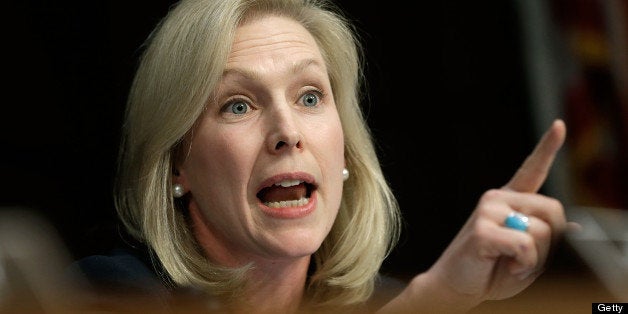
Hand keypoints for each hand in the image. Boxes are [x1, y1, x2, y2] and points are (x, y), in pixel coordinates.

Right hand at [424, 119, 567, 306]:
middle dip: (552, 241)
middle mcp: (498, 199)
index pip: (531, 169)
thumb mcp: (528, 255)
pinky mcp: (482, 229)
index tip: (559, 125)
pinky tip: (506, 265)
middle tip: (527, 258)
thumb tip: (575, 228)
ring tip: (511, 263)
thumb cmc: (490, 270)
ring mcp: (488, 211)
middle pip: (553, 210)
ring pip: (541, 231)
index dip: (547, 147)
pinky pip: (525, 245)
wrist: (454, 287)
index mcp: (509, 201)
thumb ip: (548, 238)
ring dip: (535, 258)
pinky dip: (523, 264)